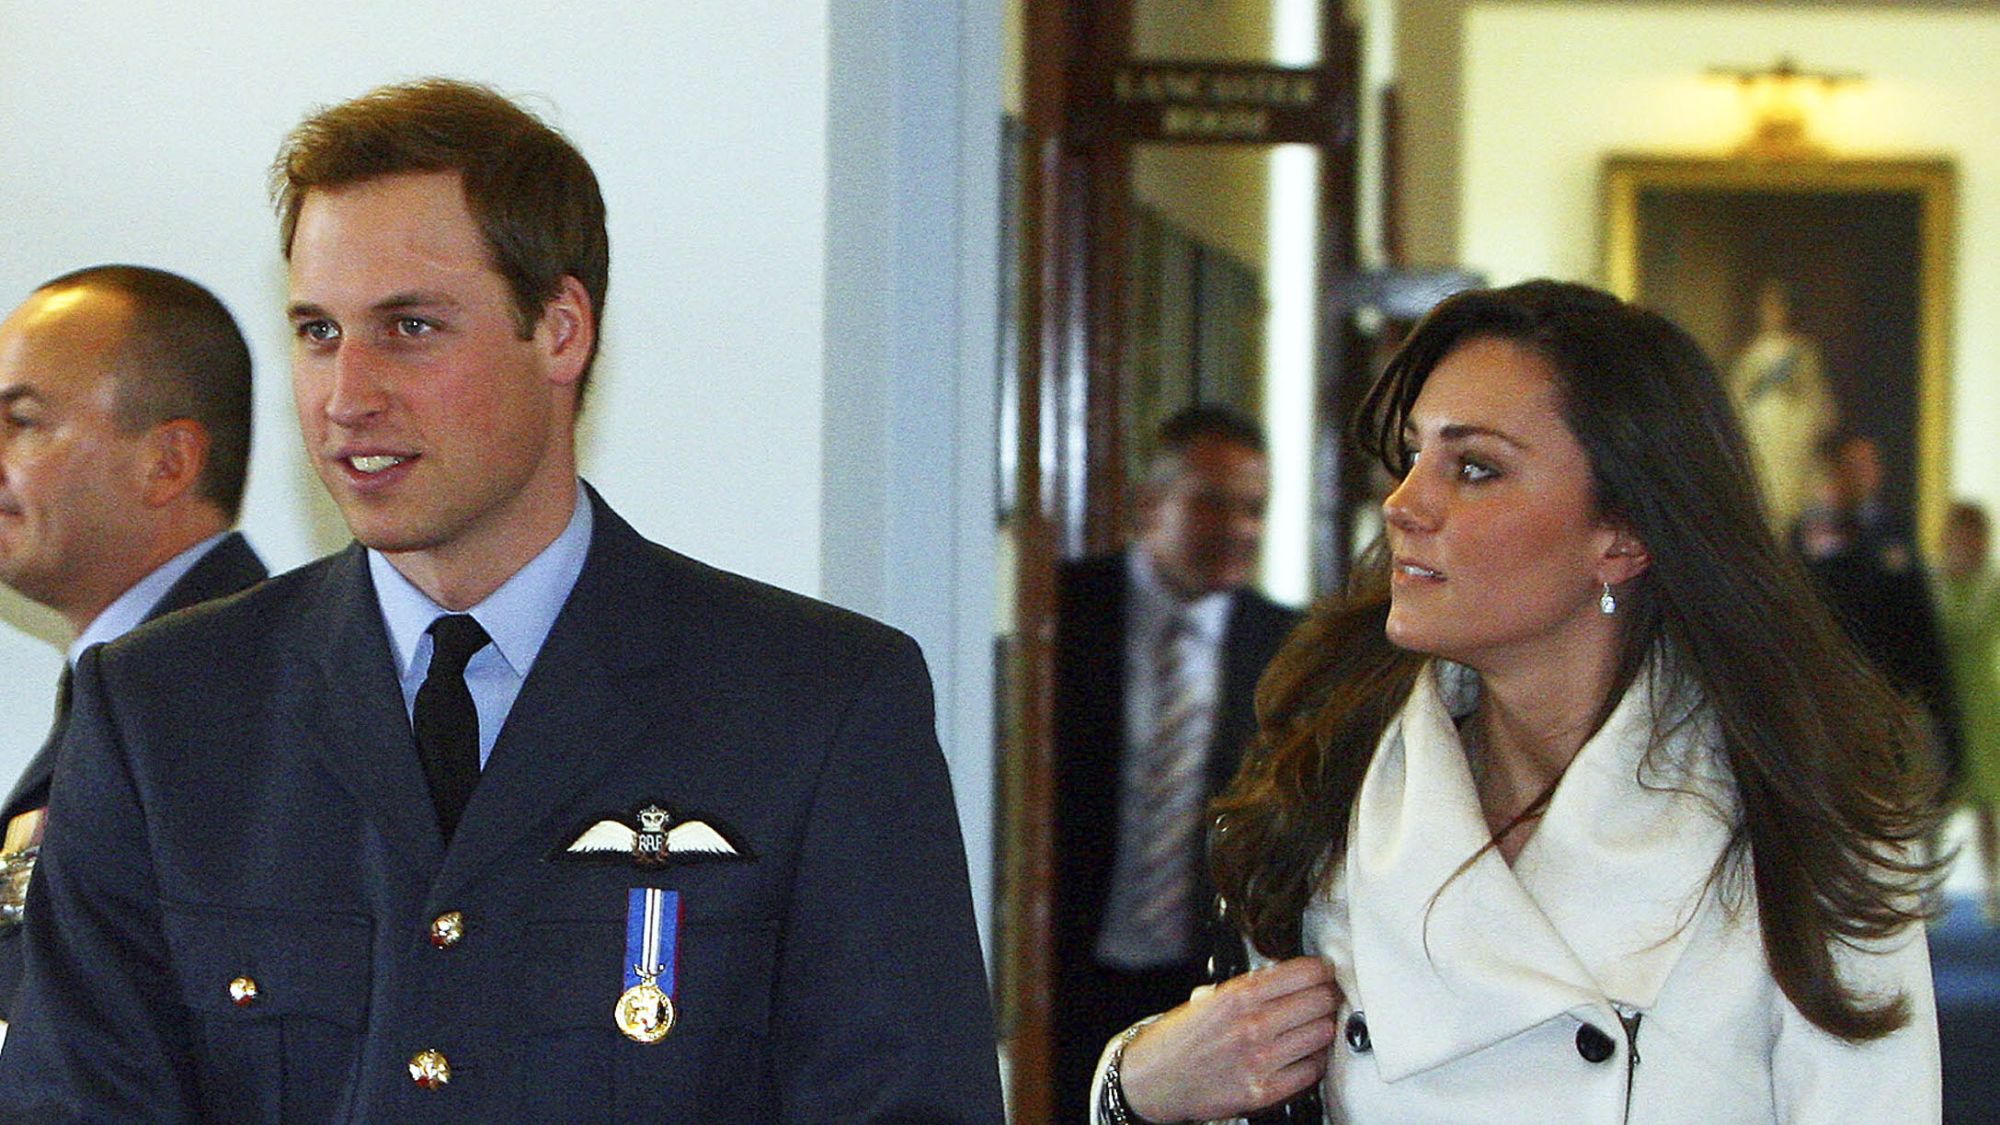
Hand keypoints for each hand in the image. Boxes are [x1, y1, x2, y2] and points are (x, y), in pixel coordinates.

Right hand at [1118, 956, 1340, 1121]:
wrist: (1150, 1082)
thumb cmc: (1175, 1041)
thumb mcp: (1207, 1000)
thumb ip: (1246, 989)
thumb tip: (1288, 979)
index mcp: (1237, 996)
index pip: (1302, 973)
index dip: (1321, 971)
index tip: (1325, 973)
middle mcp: (1251, 1025)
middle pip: (1319, 1001)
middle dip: (1328, 997)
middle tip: (1328, 997)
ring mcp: (1259, 1060)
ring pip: (1321, 1034)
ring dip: (1325, 1027)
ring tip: (1319, 1024)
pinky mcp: (1262, 1092)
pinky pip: (1310, 1071)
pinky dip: (1315, 1060)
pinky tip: (1309, 1054)